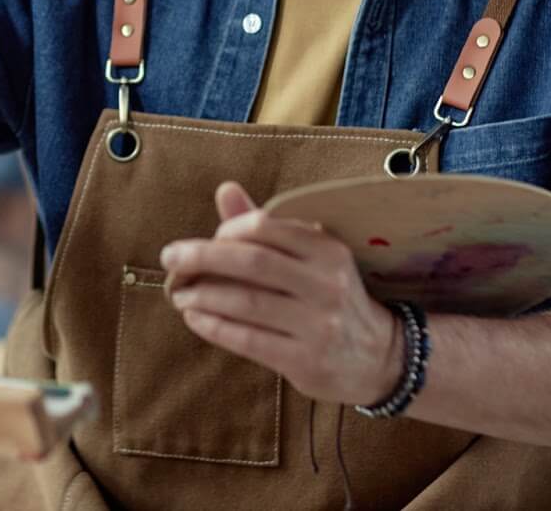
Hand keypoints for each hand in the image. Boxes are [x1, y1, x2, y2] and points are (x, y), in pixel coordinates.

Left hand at [159, 181, 401, 405]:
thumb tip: (225, 190)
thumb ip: (266, 226)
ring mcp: (318, 325)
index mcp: (327, 249)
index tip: (205, 240)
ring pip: (246, 302)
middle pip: (251, 263)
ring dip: (202, 296)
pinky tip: (195, 318)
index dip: (226, 230)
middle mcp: (326, 284)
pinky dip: (214, 326)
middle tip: (170, 259)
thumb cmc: (328, 295)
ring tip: (179, 293)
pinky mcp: (306, 361)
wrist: (380, 357)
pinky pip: (248, 339)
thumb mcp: (309, 257)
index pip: (266, 228)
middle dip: (202, 258)